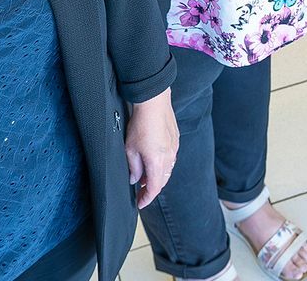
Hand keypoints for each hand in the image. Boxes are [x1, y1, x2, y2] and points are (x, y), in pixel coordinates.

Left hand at [124, 91, 177, 208]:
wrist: (154, 102)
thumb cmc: (141, 124)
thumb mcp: (130, 149)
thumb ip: (134, 168)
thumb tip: (135, 179)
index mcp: (158, 163)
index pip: (154, 188)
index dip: (147, 198)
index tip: (140, 204)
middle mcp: (169, 158)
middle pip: (162, 181)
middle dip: (151, 189)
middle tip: (141, 193)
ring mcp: (174, 148)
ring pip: (167, 170)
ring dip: (157, 176)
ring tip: (145, 177)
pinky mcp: (175, 140)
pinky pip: (170, 158)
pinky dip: (162, 165)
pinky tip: (154, 161)